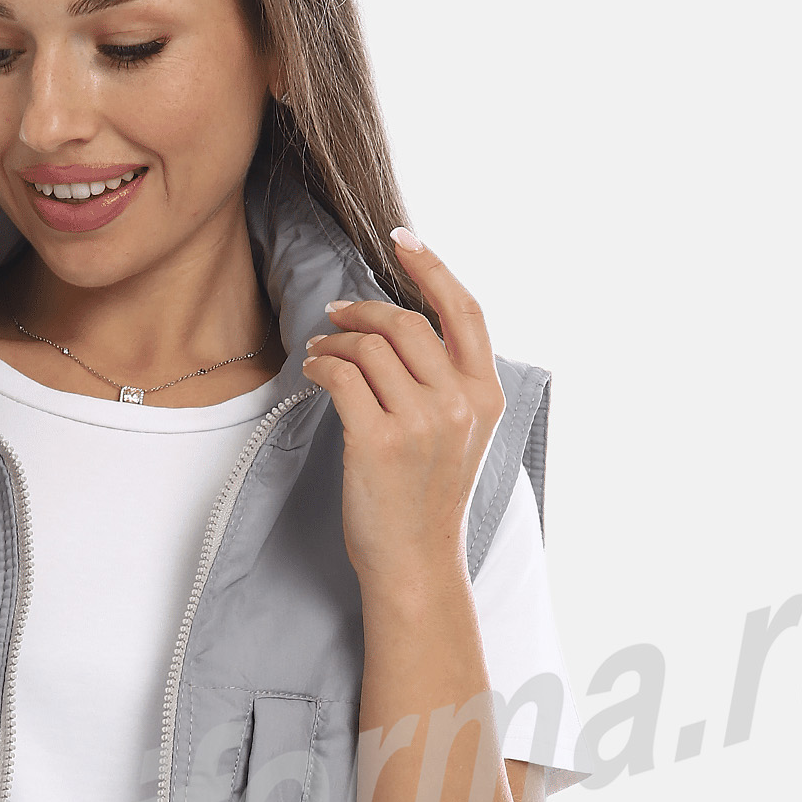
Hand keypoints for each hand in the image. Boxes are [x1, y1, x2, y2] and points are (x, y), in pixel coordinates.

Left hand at [301, 232, 506, 593]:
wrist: (415, 563)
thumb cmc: (427, 500)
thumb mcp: (459, 436)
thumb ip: (446, 384)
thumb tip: (399, 328)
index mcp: (487, 396)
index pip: (464, 311)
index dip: (432, 267)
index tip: (401, 239)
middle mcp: (460, 404)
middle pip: (407, 324)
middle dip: (366, 311)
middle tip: (337, 313)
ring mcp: (422, 423)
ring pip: (370, 349)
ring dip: (336, 341)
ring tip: (320, 350)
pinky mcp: (379, 441)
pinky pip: (342, 377)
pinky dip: (322, 365)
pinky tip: (313, 370)